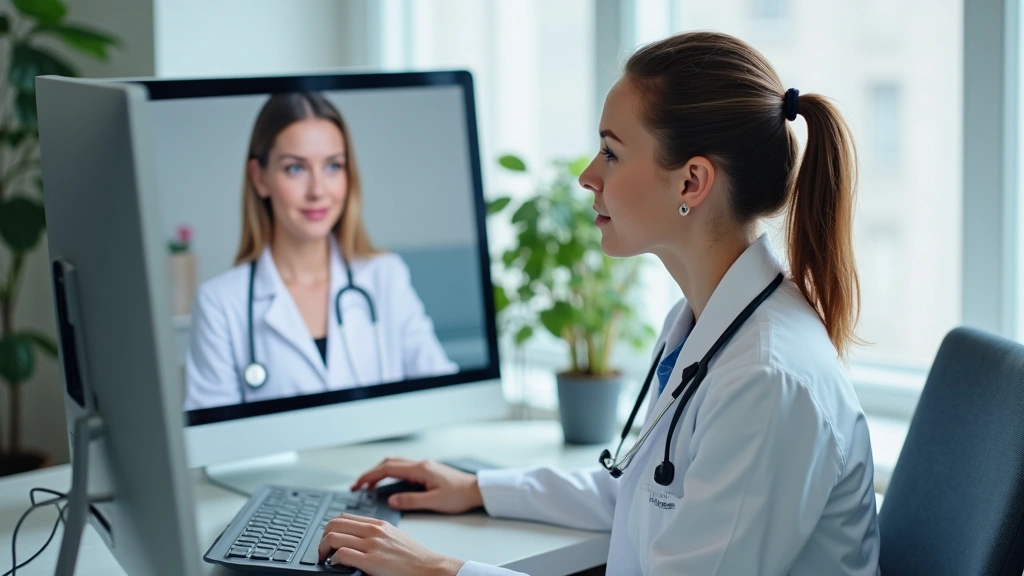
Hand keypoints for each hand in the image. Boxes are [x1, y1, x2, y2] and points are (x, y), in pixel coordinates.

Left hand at [318, 514, 464, 575]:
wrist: (428, 568)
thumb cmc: (412, 556)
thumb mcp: (393, 536)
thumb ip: (376, 533)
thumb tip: (357, 539)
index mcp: (378, 523)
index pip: (344, 517)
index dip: (331, 528)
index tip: (329, 540)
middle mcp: (373, 531)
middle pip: (334, 524)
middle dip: (322, 537)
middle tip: (323, 550)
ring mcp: (372, 545)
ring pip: (333, 537)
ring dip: (323, 549)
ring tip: (326, 559)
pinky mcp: (371, 561)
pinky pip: (341, 555)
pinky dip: (333, 560)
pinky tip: (338, 565)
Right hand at [350, 457, 482, 512]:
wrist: (477, 490)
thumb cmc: (460, 495)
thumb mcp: (434, 502)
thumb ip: (411, 500)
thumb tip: (391, 500)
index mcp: (420, 469)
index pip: (388, 469)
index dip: (370, 476)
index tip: (358, 484)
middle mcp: (420, 464)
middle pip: (389, 464)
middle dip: (371, 473)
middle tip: (358, 486)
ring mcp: (424, 466)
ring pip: (395, 465)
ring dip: (380, 473)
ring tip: (369, 486)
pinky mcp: (427, 471)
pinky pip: (403, 469)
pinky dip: (391, 474)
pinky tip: (388, 485)